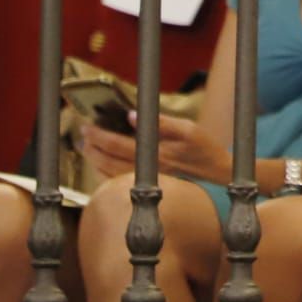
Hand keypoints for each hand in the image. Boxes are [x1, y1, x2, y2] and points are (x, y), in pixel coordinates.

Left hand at [82, 113, 231, 184]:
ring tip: (87, 149)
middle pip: (107, 162)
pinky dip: (106, 174)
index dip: (98, 136)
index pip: (116, 145)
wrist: (219, 175)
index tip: (86, 126)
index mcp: (154, 154)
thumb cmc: (205, 149)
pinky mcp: (150, 186)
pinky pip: (119, 183)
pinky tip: (103, 166)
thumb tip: (132, 115)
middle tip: (82, 137)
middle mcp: (147, 171)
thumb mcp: (188, 129)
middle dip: (91, 149)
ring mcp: (147, 182)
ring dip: (95, 162)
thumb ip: (161, 122)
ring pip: (110, 175)